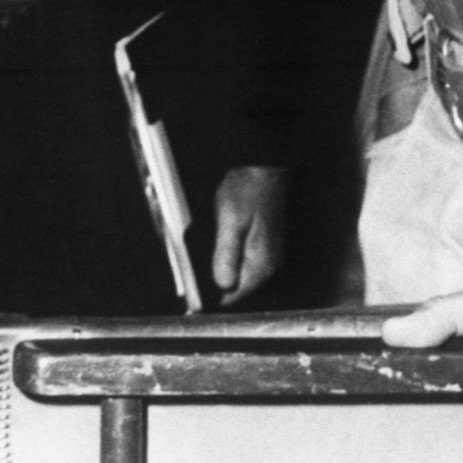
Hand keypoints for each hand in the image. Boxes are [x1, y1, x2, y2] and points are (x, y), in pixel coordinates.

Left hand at [211, 163, 286, 301]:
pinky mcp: (262, 242)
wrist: (262, 166)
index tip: (194, 291)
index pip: (234, 296)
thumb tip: (221, 285)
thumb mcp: (230, 221)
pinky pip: (241, 259)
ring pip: (238, 273)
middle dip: (215, 278)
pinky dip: (227, 253)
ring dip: (221, 265)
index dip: (212, 295)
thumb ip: (226, 256)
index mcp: (261, 263)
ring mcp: (266, 253)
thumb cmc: (248, 189)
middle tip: (198, 264)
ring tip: (208, 248)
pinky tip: (219, 239)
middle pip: (236, 286)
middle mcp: (267, 263)